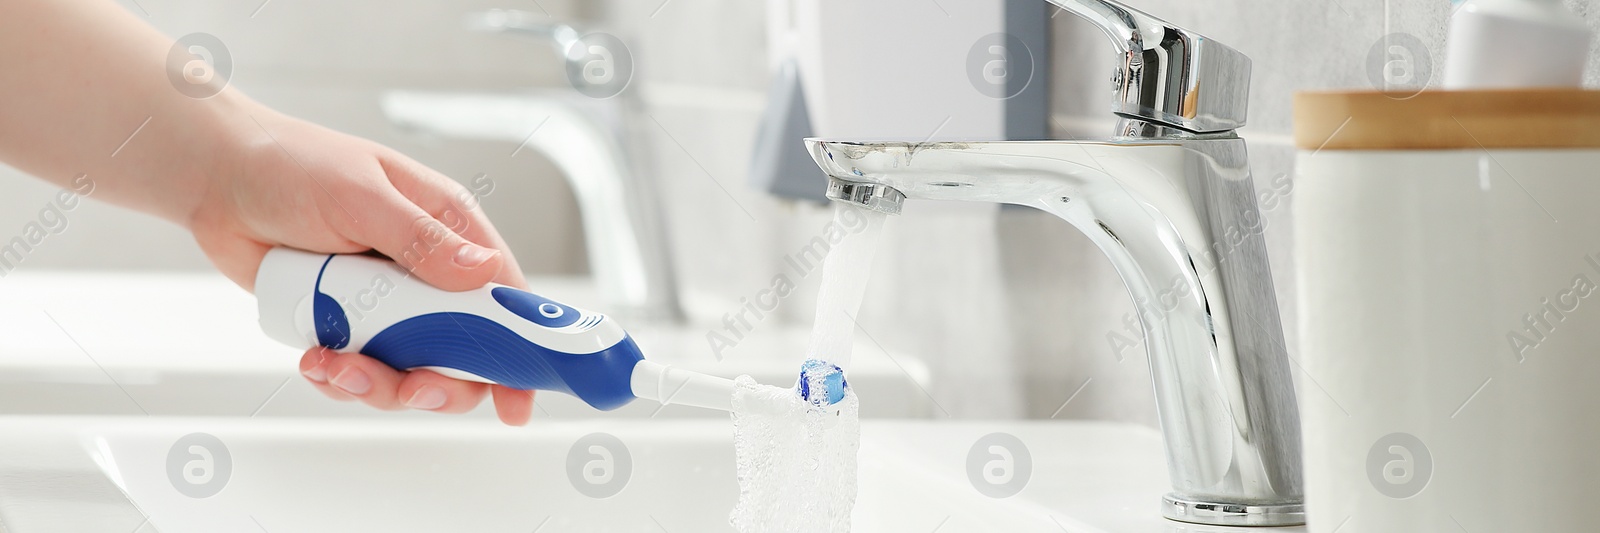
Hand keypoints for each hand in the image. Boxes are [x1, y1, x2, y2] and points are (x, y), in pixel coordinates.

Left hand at [190, 108, 536, 424]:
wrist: (218, 180)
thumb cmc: (291, 165)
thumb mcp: (361, 196)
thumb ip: (421, 239)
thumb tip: (482, 271)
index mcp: (449, 227)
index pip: (504, 293)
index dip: (521, 348)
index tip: (517, 399)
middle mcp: (427, 270)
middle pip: (466, 351)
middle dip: (438, 381)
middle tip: (409, 386)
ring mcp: (388, 302)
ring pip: (413, 372)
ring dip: (377, 383)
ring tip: (332, 363)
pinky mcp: (349, 324)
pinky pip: (363, 374)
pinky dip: (341, 380)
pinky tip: (313, 358)